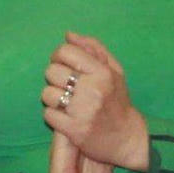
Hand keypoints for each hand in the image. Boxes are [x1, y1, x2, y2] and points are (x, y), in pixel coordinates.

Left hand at [42, 33, 148, 171]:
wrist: (126, 137)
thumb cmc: (117, 100)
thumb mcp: (114, 70)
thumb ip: (94, 49)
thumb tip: (68, 35)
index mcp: (102, 72)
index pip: (65, 51)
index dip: (58, 56)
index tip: (63, 64)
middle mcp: (93, 90)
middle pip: (52, 71)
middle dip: (55, 77)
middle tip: (64, 85)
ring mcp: (82, 111)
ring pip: (47, 93)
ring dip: (53, 97)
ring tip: (65, 102)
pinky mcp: (74, 130)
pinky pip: (48, 114)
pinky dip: (53, 115)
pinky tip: (65, 116)